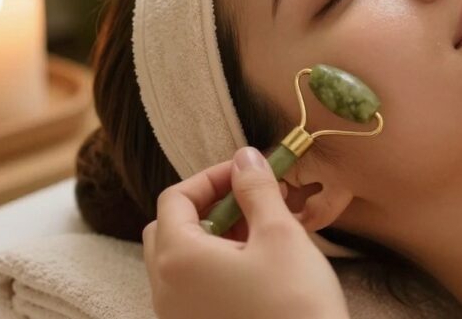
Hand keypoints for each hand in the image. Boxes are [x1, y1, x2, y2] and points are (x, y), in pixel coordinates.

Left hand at [142, 146, 349, 318]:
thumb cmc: (296, 305)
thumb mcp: (280, 235)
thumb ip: (256, 190)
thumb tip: (244, 158)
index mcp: (178, 259)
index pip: (175, 198)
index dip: (211, 177)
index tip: (247, 172)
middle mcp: (165, 290)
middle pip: (169, 228)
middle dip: (207, 207)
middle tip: (249, 202)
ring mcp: (177, 316)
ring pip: (180, 261)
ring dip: (212, 237)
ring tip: (258, 233)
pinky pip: (191, 289)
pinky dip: (213, 268)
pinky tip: (254, 267)